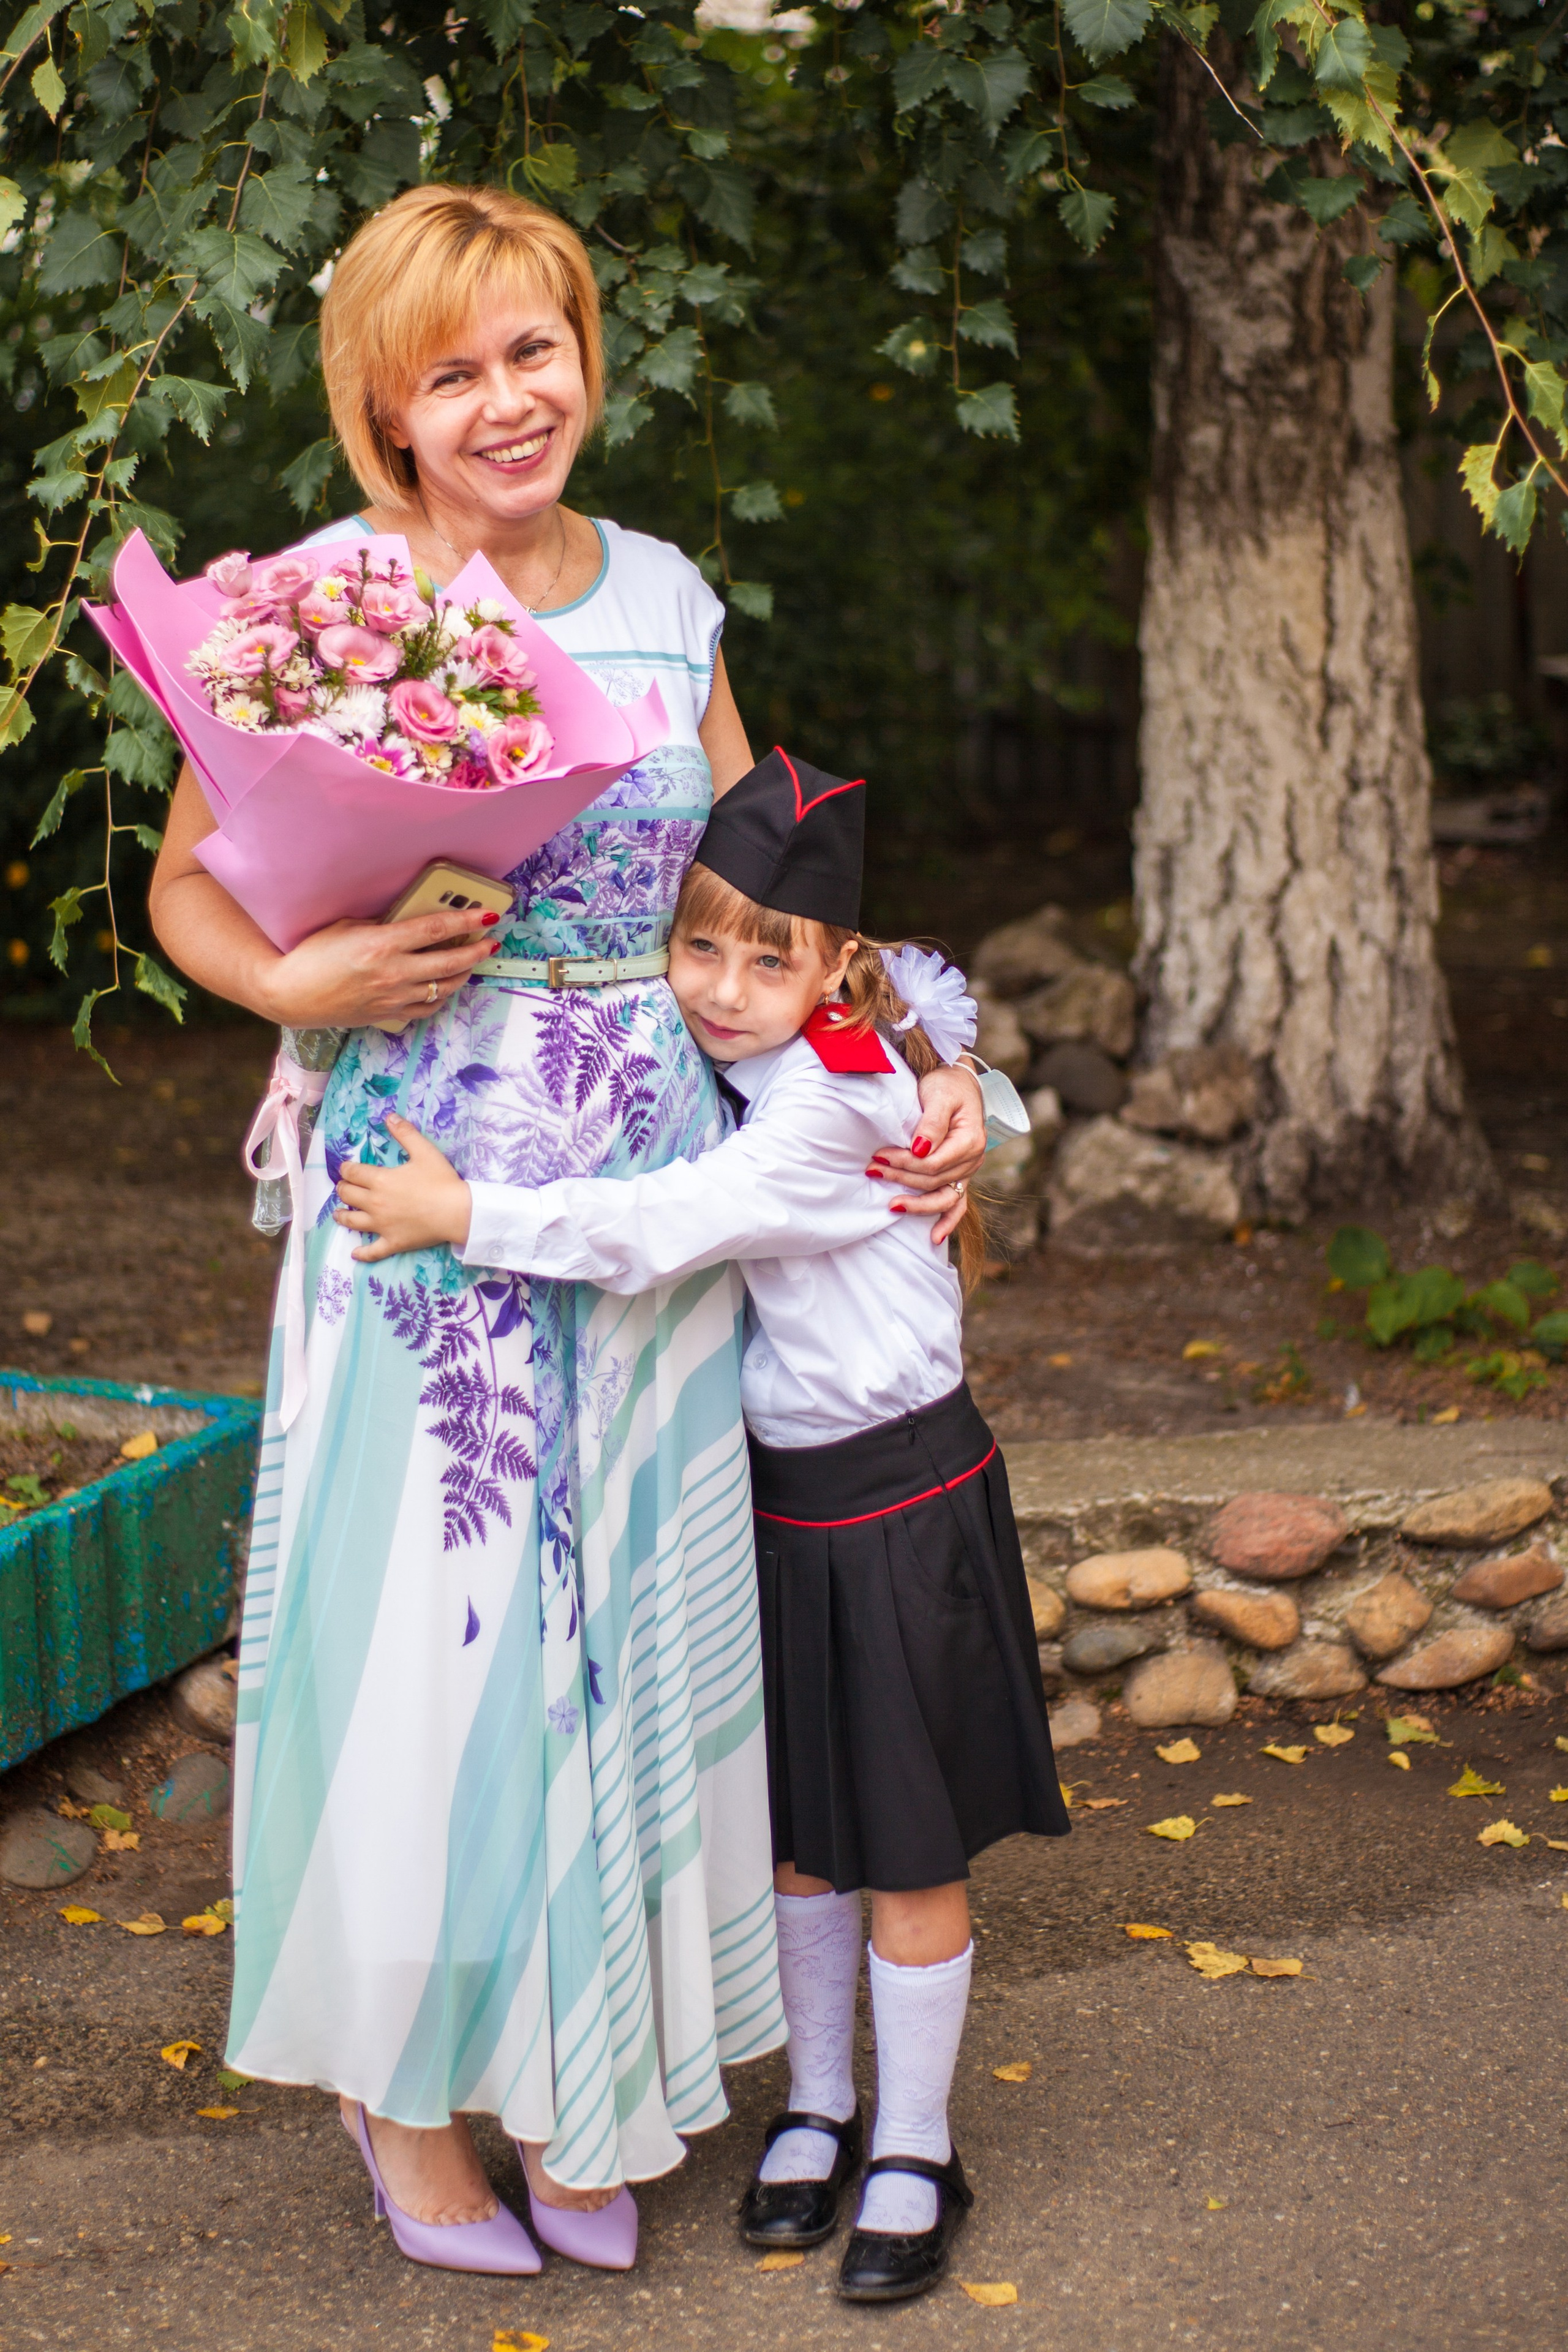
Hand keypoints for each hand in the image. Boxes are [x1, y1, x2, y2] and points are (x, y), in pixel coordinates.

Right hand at [261, 909, 502, 1028]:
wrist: (290, 995)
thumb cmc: (313, 956)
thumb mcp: (347, 928)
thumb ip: (382, 926)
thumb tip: (409, 924)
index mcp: (382, 945)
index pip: (436, 929)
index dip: (466, 919)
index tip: (487, 914)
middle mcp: (393, 973)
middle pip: (449, 961)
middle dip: (476, 950)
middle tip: (490, 941)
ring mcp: (393, 998)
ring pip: (444, 987)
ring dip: (463, 973)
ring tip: (472, 961)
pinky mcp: (388, 1015)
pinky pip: (428, 1008)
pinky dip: (442, 996)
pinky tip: (446, 986)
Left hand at [333, 1113, 472, 1258]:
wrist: (457, 1211)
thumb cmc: (441, 1181)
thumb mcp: (425, 1151)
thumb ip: (405, 1133)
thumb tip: (389, 1117)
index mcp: (380, 1180)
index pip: (353, 1172)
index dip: (346, 1168)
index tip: (346, 1167)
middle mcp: (375, 1203)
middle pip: (348, 1195)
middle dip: (343, 1189)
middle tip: (344, 1187)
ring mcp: (382, 1225)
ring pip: (353, 1221)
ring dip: (342, 1216)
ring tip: (339, 1214)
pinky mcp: (392, 1242)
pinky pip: (373, 1251)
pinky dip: (362, 1253)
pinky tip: (355, 1253)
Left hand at [869, 1062, 986, 1245]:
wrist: (958, 1082)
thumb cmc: (947, 1085)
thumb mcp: (939, 1096)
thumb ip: (931, 1124)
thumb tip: (919, 1149)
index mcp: (971, 1140)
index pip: (933, 1163)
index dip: (905, 1163)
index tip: (879, 1155)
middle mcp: (973, 1160)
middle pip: (933, 1180)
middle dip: (901, 1177)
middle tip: (872, 1168)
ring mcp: (967, 1170)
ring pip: (942, 1196)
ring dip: (916, 1203)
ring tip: (891, 1205)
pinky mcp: (960, 1175)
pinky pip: (957, 1204)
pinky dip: (947, 1221)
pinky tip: (934, 1237)